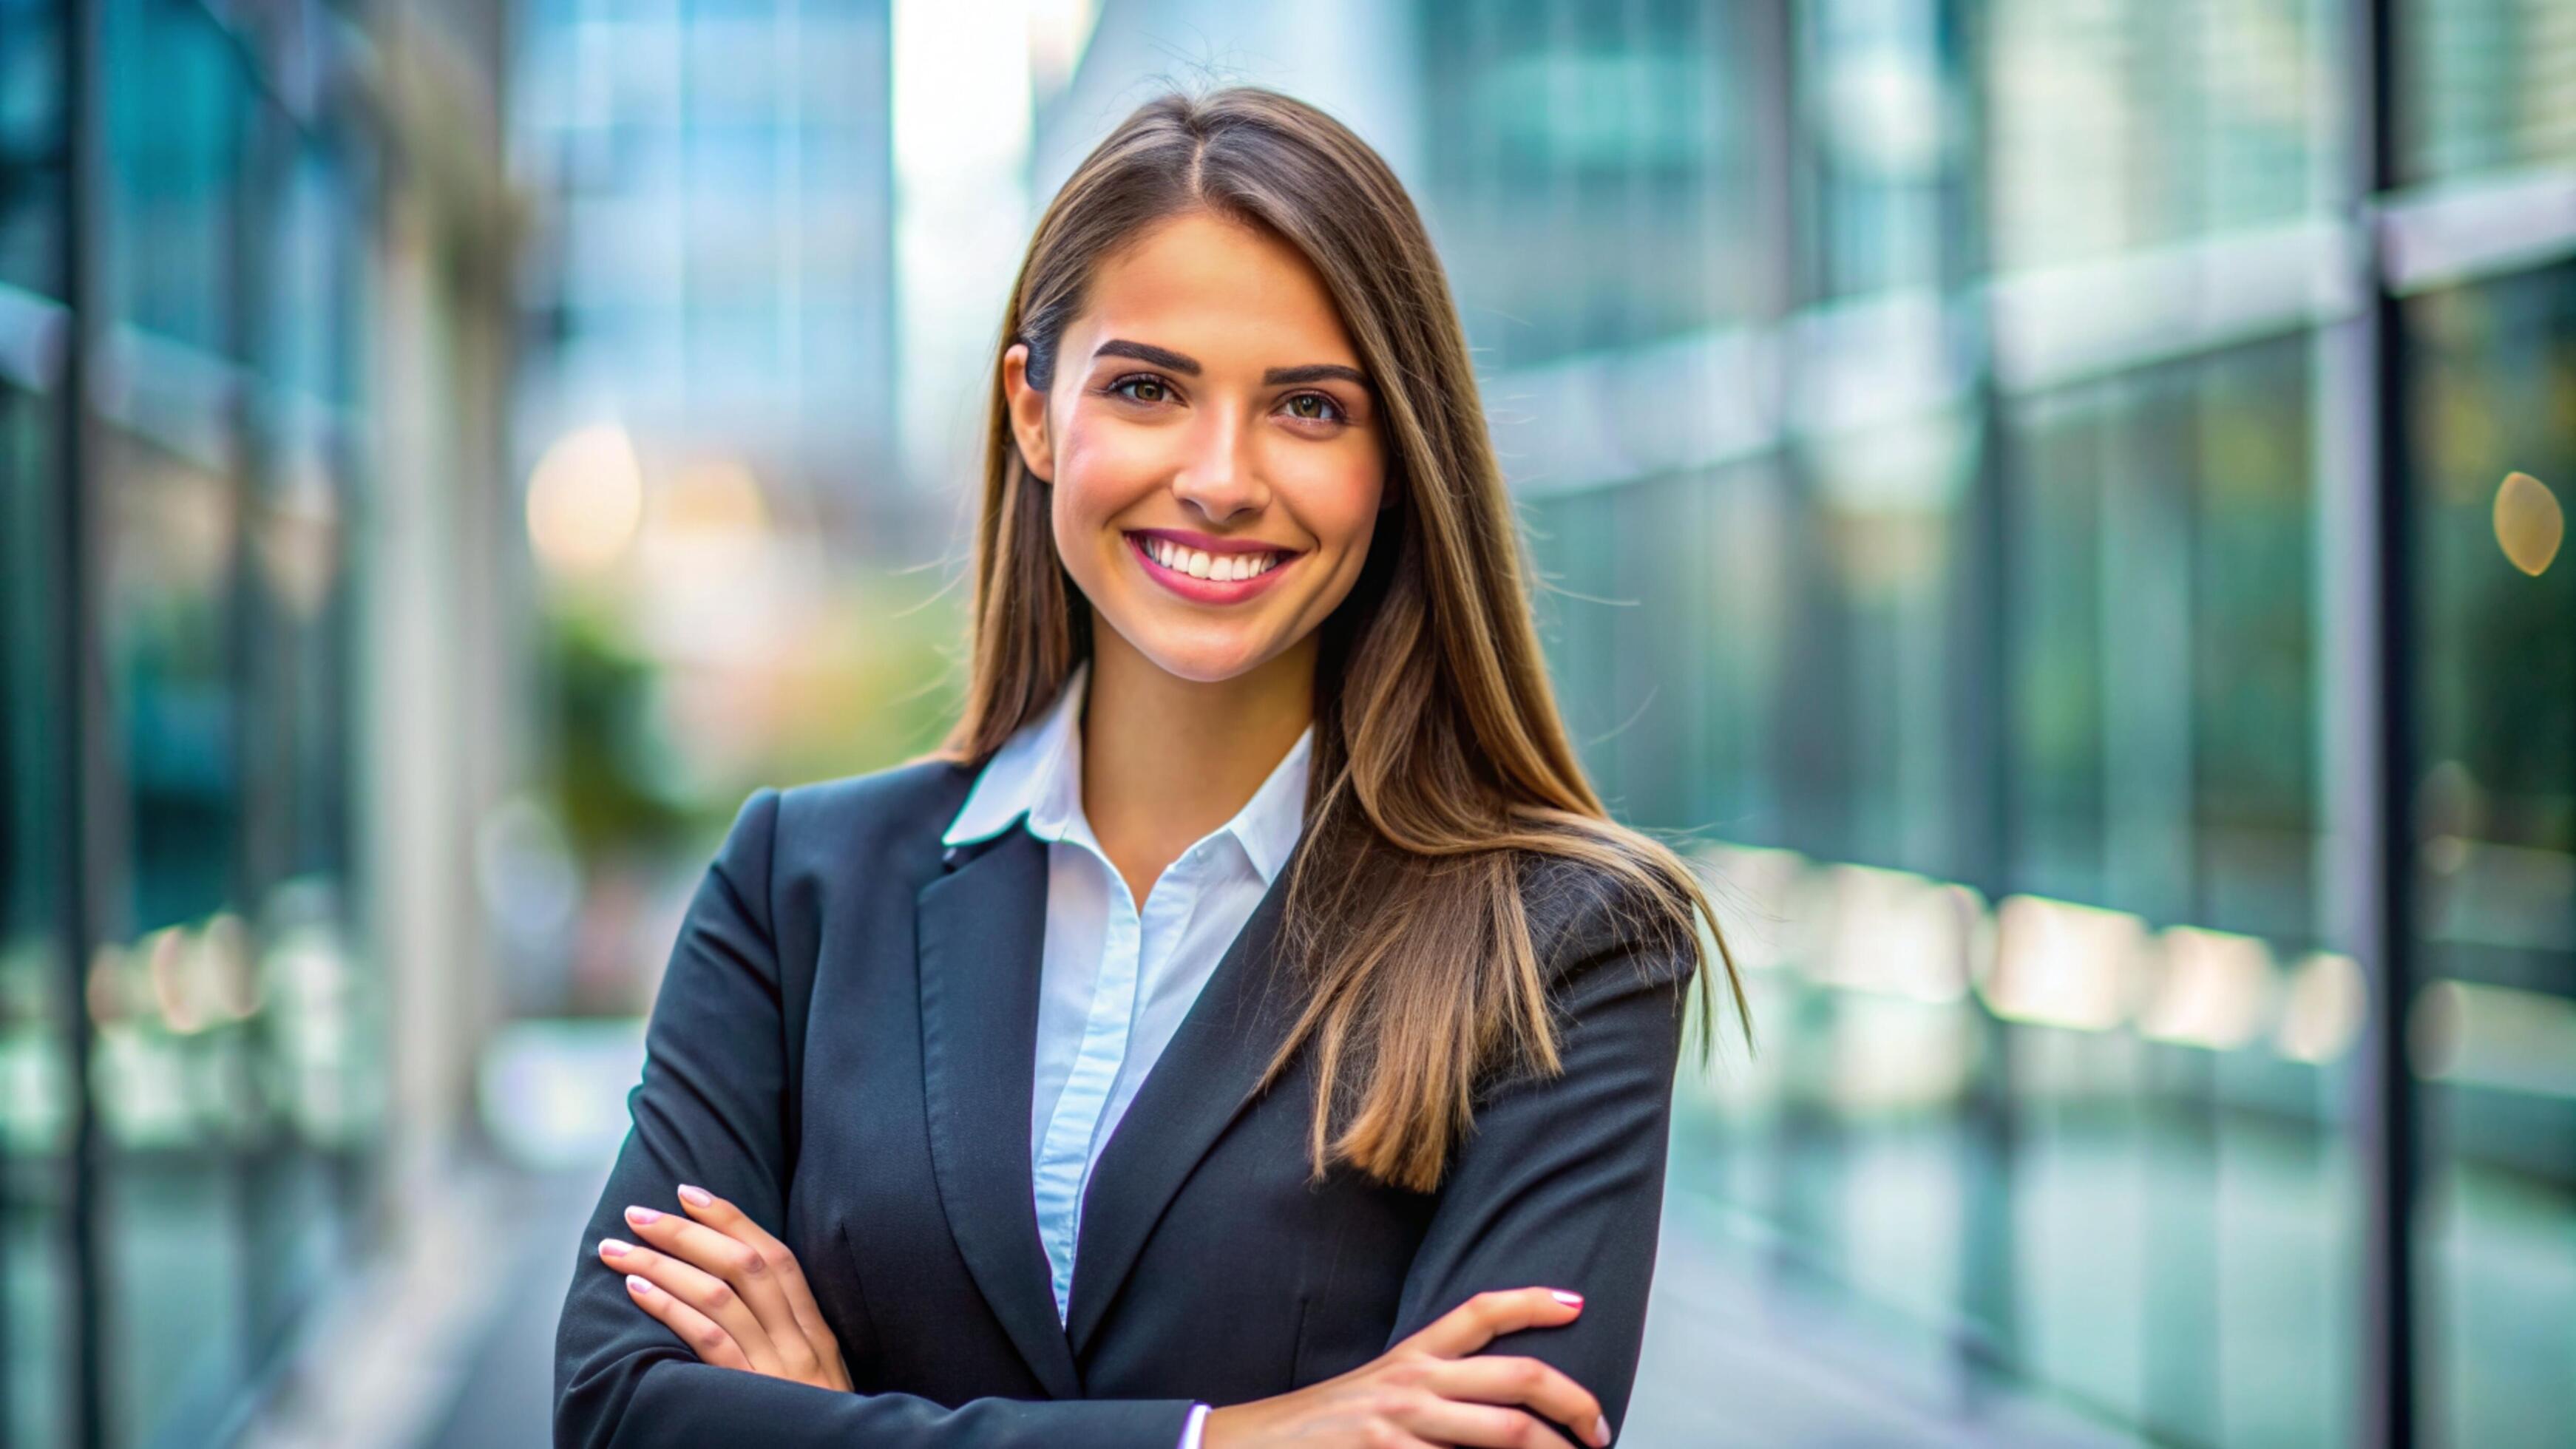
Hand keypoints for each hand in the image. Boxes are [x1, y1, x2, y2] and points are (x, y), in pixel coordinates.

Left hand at [596, 1183, 851, 1392]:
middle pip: (742, 1265)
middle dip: (686, 1232)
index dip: (733, 1219)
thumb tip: (741, 1302)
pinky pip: (708, 1340)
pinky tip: (638, 1291)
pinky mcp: (750, 1394)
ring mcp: (776, 1367)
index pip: (776, 1258)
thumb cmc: (814, 1426)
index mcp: (817, 1333)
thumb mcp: (817, 1383)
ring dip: (662, 1264)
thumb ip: (789, 1342)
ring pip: (717, 1294)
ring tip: (618, 1249)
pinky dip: (670, 1308)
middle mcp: (800, 1342)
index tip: (690, 1193)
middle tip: (638, 1213)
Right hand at [1202, 1287, 1611, 1447]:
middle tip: (1600, 1428)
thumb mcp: (1381, 1389)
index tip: (1578, 1304)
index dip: (1532, 1302)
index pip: (1480, 1313)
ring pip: (1505, 1431)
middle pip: (1517, 1377)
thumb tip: (1501, 1407)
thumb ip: (1435, 1389)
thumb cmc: (1328, 1426)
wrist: (1257, 1445)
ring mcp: (1404, 1422)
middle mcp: (1414, 1381)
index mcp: (1413, 1356)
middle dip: (1574, 1402)